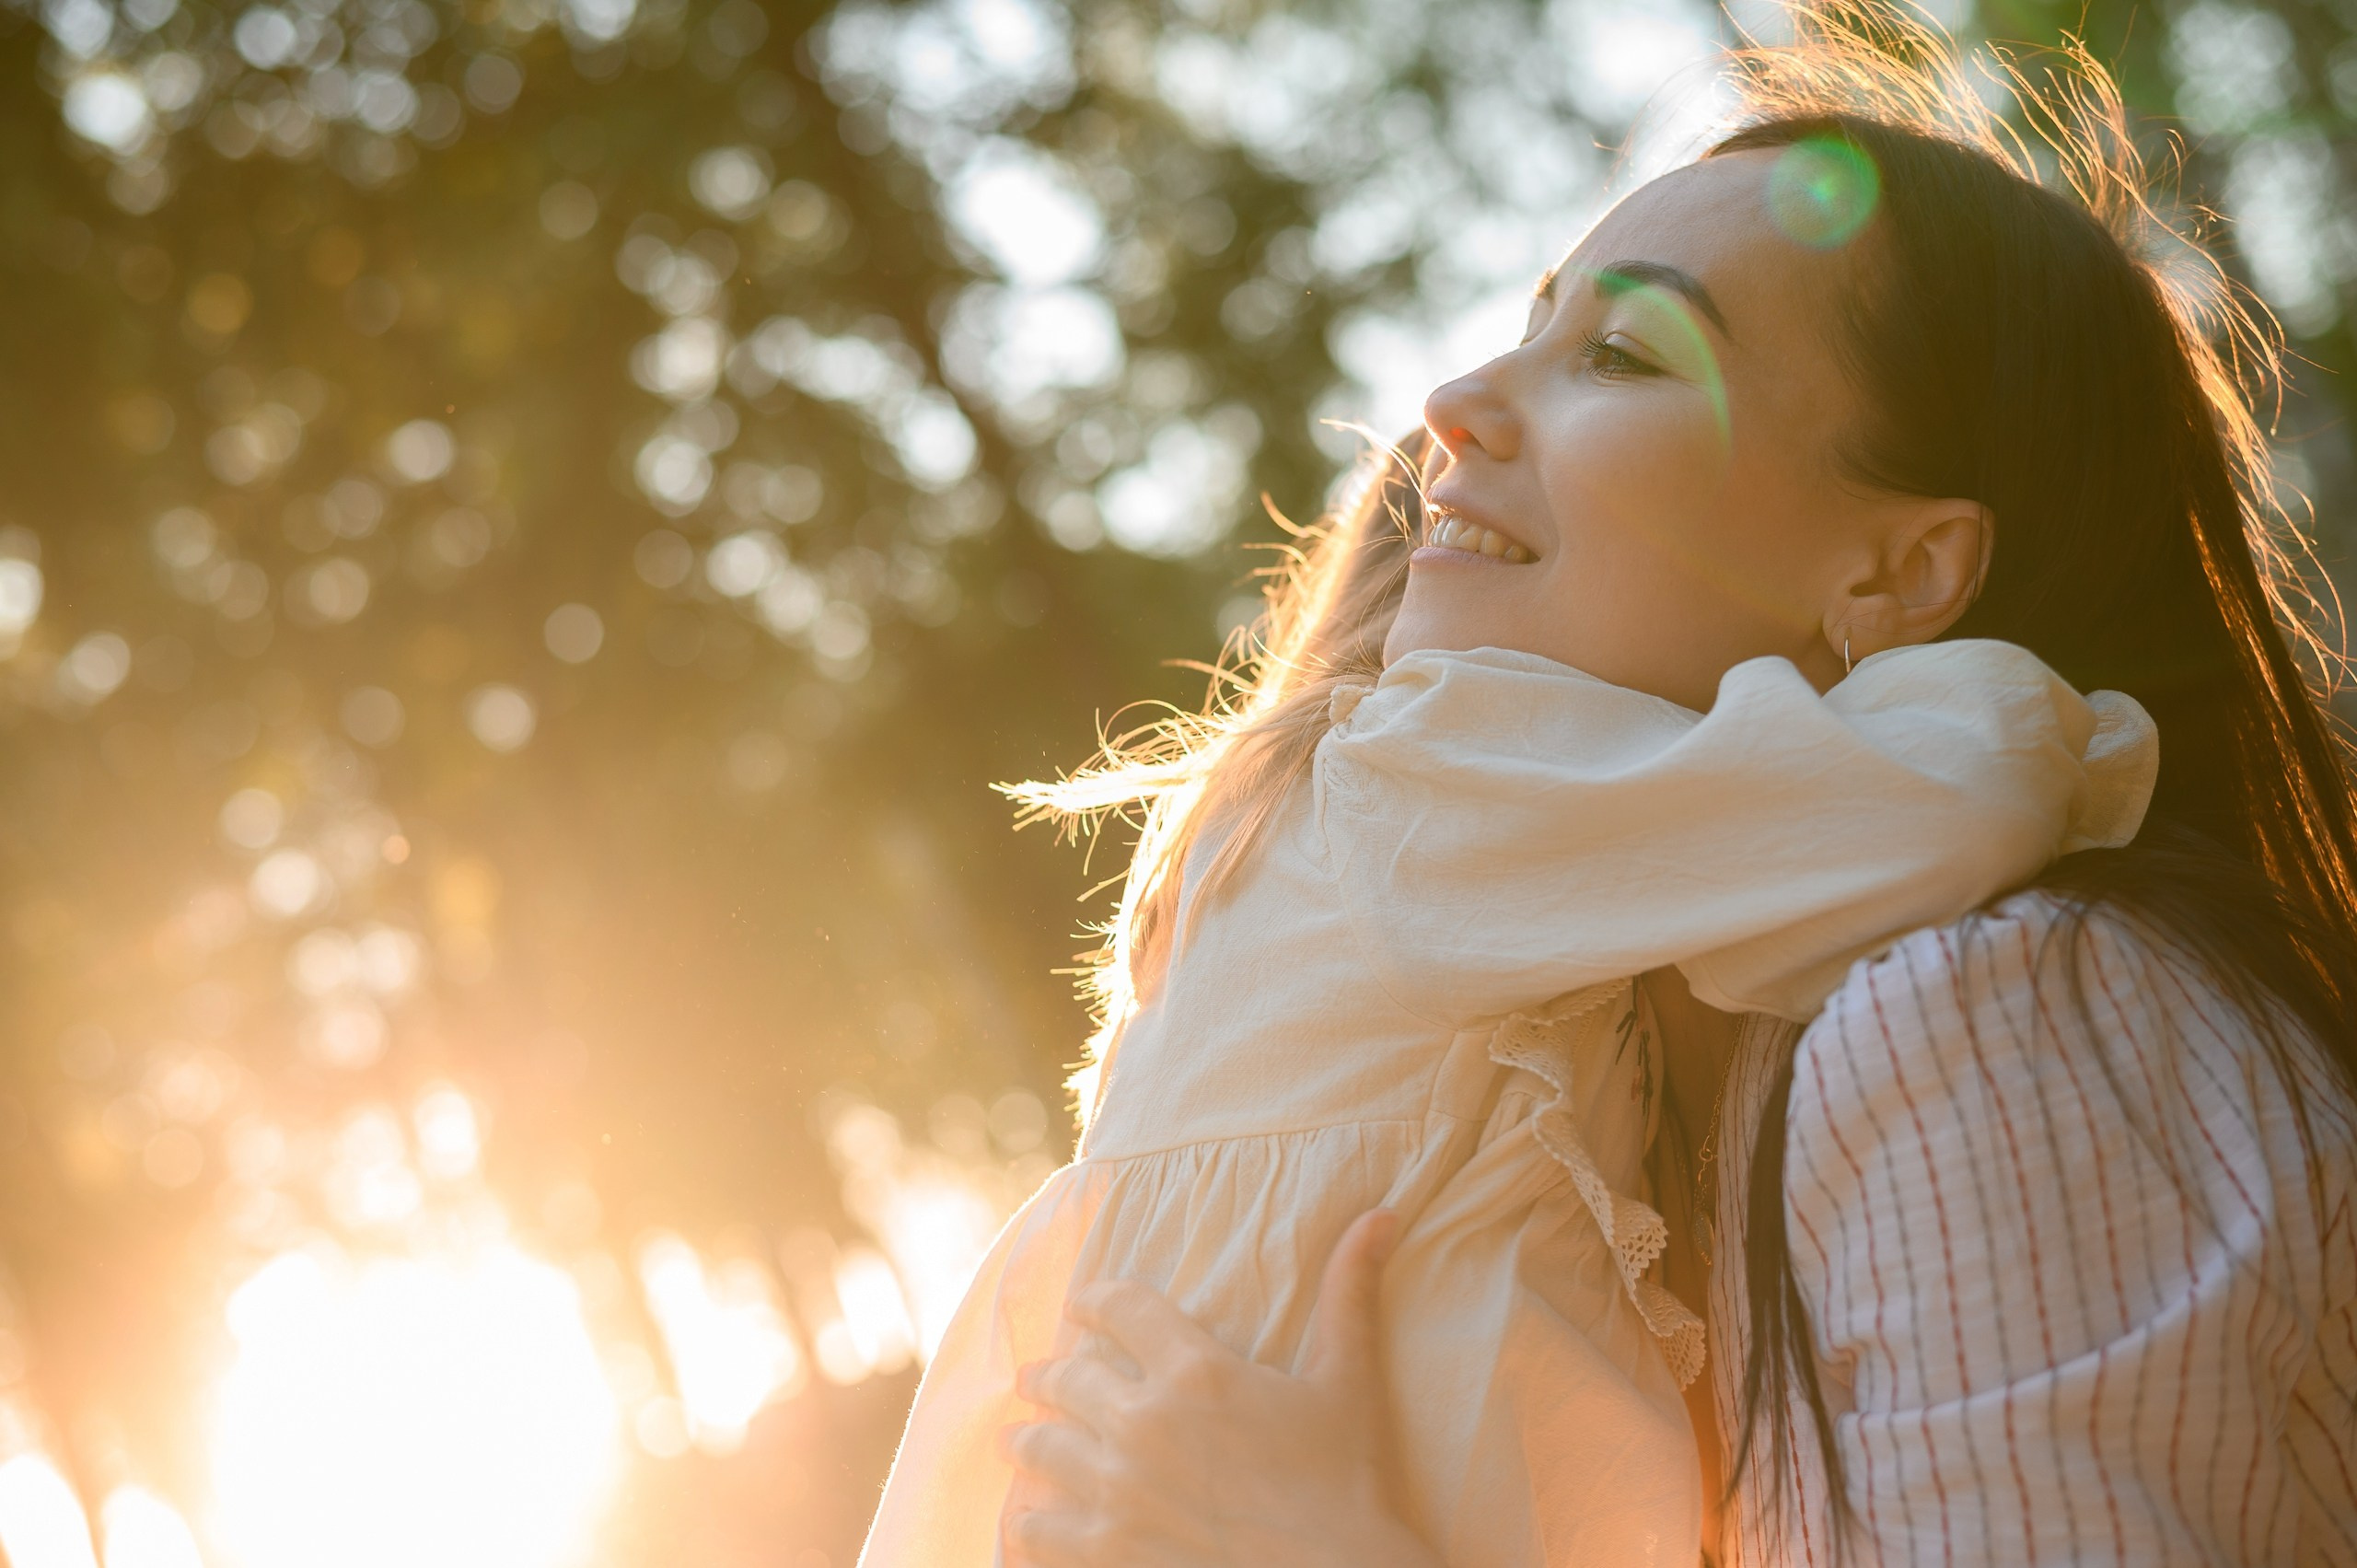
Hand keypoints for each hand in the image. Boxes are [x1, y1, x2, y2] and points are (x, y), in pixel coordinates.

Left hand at [997, 1209, 1442, 1567]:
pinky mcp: (1104, 1553)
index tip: (1082, 1304)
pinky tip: (1025, 1521)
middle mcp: (1143, 1422)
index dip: (1096, 1300)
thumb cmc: (1348, 1485)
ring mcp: (1117, 1491)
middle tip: (1035, 1379)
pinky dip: (1026, 1524)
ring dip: (1027, 1442)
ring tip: (1018, 1442)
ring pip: (1039, 1450)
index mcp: (1196, 1370)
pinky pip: (1035, 1532)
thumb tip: (1381, 1214)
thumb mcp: (1349, 1382)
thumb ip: (1350, 1293)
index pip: (1120, 1307)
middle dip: (1048, 1376)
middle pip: (1066, 1378)